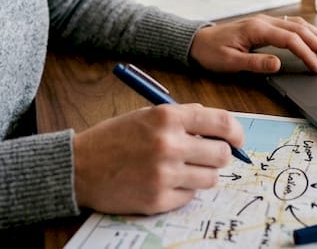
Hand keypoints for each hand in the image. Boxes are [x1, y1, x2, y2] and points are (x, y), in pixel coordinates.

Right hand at [73, 104, 242, 214]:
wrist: (78, 167)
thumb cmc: (113, 139)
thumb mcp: (146, 115)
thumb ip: (182, 118)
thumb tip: (219, 127)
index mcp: (166, 117)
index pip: (222, 122)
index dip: (236, 133)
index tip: (237, 140)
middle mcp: (169, 144)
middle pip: (222, 154)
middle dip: (218, 156)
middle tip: (206, 157)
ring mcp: (164, 174)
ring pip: (210, 178)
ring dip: (201, 175)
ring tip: (181, 170)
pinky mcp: (158, 199)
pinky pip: (190, 197)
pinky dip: (182, 191)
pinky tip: (163, 182)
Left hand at [188, 14, 316, 73]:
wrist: (196, 41)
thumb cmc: (211, 52)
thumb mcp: (230, 62)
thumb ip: (255, 63)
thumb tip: (279, 63)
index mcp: (257, 29)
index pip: (291, 40)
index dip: (308, 54)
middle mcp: (264, 21)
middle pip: (299, 30)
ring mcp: (265, 20)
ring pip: (298, 24)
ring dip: (316, 36)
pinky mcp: (264, 24)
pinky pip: (291, 24)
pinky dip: (307, 31)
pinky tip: (314, 38)